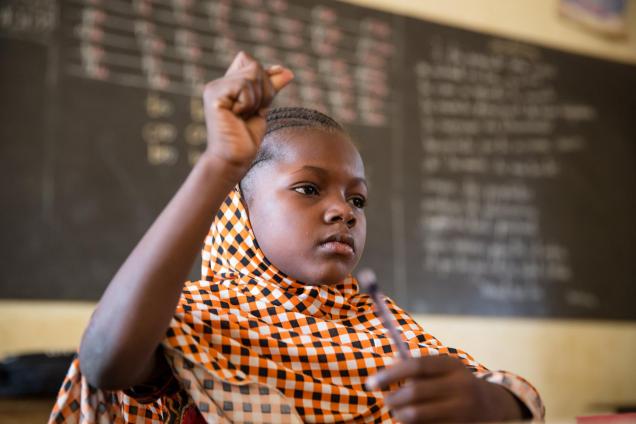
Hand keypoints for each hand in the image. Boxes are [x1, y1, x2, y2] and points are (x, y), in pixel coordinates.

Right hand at [202, 51, 293, 176]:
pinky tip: (237, 117)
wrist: (234, 159)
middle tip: (250, 113)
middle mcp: (218, 83)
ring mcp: (214, 88)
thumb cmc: (246, 137)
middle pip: (254, 66)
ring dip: (256, 99)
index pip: (249, 61)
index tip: (257, 104)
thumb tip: (288, 71)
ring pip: (251, 75)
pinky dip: (249, 103)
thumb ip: (271, 87)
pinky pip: (244, 86)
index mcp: (227, 83)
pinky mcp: (214, 96)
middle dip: (262, 91)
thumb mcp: (263, 107)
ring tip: (242, 116)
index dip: (262, 79)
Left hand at [366, 355, 523, 422]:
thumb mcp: (444, 369)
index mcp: (453, 366)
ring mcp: (463, 412)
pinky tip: (413, 421)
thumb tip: (387, 367)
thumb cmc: (456, 384)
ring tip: (399, 412)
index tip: (372, 383)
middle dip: (392, 398)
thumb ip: (418, 367)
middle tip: (386, 401)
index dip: (390, 374)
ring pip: (416, 416)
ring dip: (400, 415)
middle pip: (414, 392)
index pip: (415, 366)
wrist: (493, 407)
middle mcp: (461, 388)